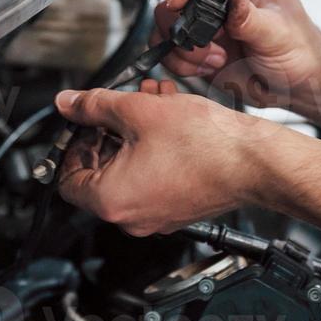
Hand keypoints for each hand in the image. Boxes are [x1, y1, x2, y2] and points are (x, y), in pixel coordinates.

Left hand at [54, 81, 278, 234]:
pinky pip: (152, 178)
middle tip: (117, 106)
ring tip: (148, 102)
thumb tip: (69, 104)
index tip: (83, 124)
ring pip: (129, 171)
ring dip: (133, 133)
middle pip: (99, 174)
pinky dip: (153, 149)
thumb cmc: (205, 145)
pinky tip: (167, 118)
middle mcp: (131, 218)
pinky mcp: (177, 209)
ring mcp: (156, 217)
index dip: (72, 145)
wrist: (254, 162)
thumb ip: (94, 106)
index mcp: (112, 201)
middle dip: (107, 131)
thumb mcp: (137, 111)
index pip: (66, 180)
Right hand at [156, 0, 320, 106]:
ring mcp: (203, 17)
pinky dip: (180, 61)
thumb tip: (233, 7)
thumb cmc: (299, 48)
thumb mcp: (281, 34)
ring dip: (182, 44)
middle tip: (197, 36)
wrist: (296, 83)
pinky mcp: (195, 43)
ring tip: (215, 58)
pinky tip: (208, 67)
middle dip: (177, 14)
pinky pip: (167, 47)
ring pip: (164, 18)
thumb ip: (254, 20)